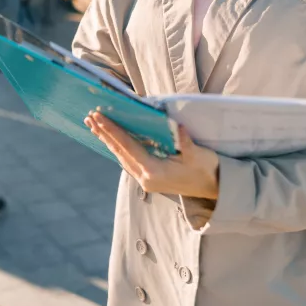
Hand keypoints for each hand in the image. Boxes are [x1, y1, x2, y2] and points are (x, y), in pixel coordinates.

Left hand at [84, 111, 220, 199]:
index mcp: (155, 172)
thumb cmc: (207, 170)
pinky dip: (119, 148)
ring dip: (108, 141)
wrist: (216, 189)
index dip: (113, 131)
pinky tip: (112, 140)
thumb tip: (177, 127)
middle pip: (120, 152)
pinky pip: (129, 161)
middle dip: (104, 134)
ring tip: (95, 126)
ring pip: (122, 158)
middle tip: (90, 118)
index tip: (99, 117)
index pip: (128, 147)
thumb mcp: (198, 155)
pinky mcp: (149, 179)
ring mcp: (147, 181)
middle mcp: (146, 179)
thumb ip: (185, 142)